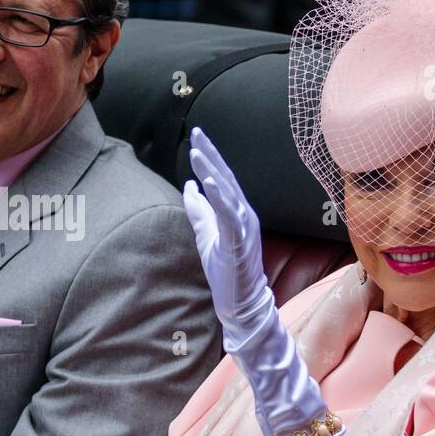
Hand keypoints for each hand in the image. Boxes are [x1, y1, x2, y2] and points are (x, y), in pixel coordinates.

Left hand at [182, 127, 267, 330]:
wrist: (239, 303)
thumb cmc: (225, 270)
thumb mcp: (206, 234)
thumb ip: (199, 211)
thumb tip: (189, 186)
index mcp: (237, 212)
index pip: (222, 178)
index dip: (210, 156)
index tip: (197, 135)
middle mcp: (245, 214)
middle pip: (227, 178)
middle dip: (211, 154)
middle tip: (197, 132)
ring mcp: (245, 227)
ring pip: (229, 193)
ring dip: (212, 171)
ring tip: (197, 153)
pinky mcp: (240, 242)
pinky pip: (230, 216)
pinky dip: (220, 198)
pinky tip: (209, 182)